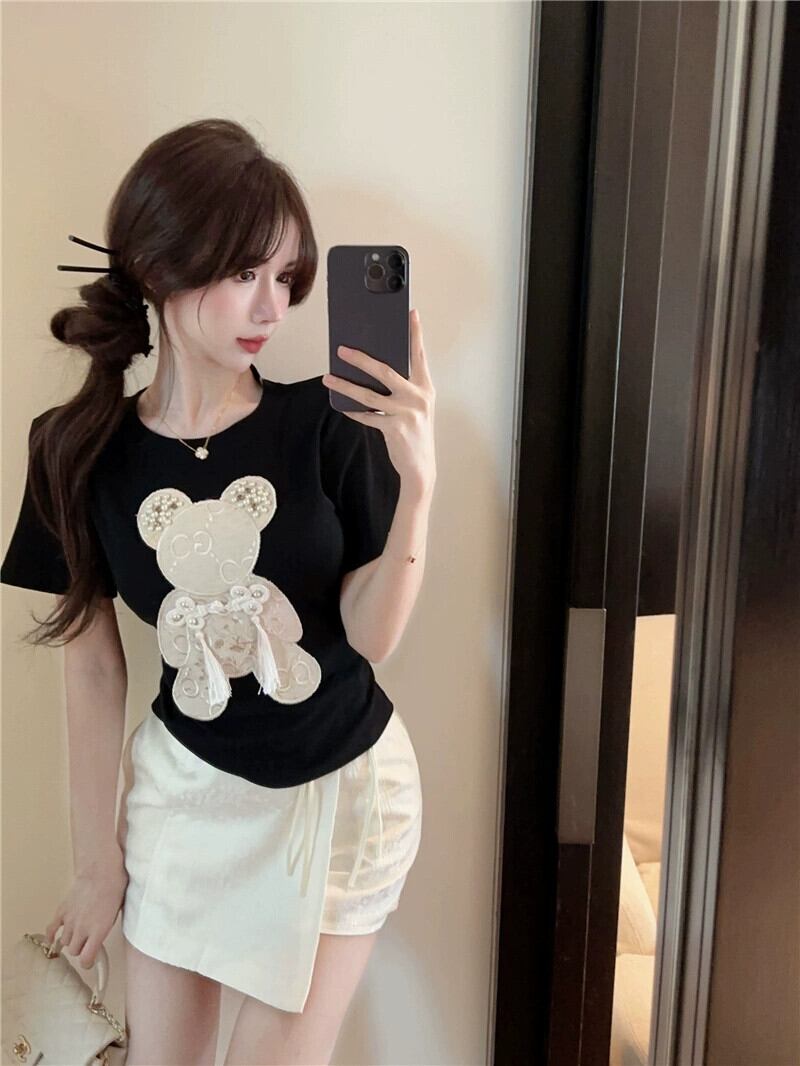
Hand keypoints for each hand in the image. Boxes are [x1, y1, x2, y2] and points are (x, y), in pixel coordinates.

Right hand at [44, 848, 128, 968]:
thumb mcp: (117, 911)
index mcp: (99, 932)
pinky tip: (54, 937)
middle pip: (74, 951)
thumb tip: (102, 934)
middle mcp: (82, 930)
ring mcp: (70, 921)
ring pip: (64, 942)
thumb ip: (106, 927)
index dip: (88, 963)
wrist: (101, 870)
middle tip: (87, 942)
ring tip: (77, 934)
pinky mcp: (62, 911)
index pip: (87, 959)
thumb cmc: (114, 886)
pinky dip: (51, 935)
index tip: (91, 961)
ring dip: (70, 940)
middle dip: (81, 949)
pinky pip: (52, 929)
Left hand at [322, 308, 436, 494]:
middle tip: (342, 349)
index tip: (411, 314)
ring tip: (328, 377)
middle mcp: (418, 397)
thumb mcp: (416, 406)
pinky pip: (367, 415)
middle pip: (385, 370)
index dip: (415, 334)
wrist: (422, 467)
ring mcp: (406, 412)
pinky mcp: (394, 428)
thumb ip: (403, 388)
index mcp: (425, 387)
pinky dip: (352, 410)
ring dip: (345, 385)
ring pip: (369, 394)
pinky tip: (340, 404)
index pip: (419, 355)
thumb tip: (374, 370)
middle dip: (361, 358)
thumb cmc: (416, 433)